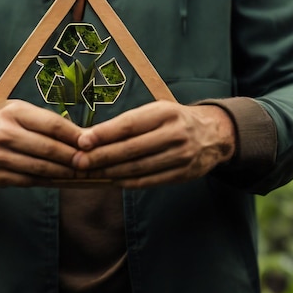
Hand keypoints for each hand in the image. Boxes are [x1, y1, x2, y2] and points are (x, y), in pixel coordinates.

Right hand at [0, 100, 82, 187]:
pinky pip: (29, 181)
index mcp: (14, 113)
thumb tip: (82, 137)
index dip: (74, 135)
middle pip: (47, 148)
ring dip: (64, 172)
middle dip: (72, 157)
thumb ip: (47, 123)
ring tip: (80, 173)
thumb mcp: (20, 113)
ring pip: (40, 168)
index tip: (91, 143)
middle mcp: (5, 134)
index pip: (51, 124)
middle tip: (90, 162)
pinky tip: (62, 180)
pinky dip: (49, 181)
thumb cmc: (3, 124)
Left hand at [72, 101, 235, 187]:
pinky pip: (149, 180)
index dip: (104, 134)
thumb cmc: (174, 120)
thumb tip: (91, 136)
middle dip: (101, 156)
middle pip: (131, 149)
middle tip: (78, 162)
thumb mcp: (156, 111)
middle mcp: (175, 134)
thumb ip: (128, 123)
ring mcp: (181, 156)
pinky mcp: (183, 174)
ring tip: (90, 173)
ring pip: (139, 167)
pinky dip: (127, 182)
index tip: (82, 141)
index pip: (129, 125)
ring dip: (110, 172)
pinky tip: (110, 180)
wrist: (213, 134)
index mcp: (166, 113)